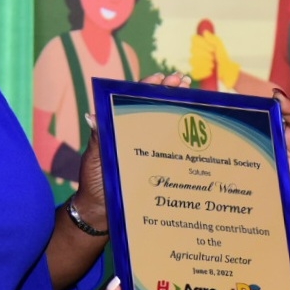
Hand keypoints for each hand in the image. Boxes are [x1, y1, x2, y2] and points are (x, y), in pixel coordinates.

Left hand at [74, 71, 189, 218]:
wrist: (102, 212)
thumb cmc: (94, 183)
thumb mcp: (96, 160)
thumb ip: (99, 138)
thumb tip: (91, 115)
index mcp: (118, 126)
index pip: (133, 99)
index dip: (148, 86)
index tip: (161, 77)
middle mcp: (134, 132)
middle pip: (153, 105)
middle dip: (169, 90)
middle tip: (183, 80)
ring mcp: (147, 147)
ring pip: (164, 121)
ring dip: (178, 106)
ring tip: (191, 93)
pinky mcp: (156, 163)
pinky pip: (171, 145)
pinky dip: (184, 134)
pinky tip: (198, 126)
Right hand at [190, 31, 239, 88]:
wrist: (225, 69)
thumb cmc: (222, 56)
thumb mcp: (220, 46)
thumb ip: (213, 39)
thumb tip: (205, 32)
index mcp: (201, 43)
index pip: (194, 39)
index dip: (202, 43)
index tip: (212, 48)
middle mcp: (195, 52)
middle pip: (193, 49)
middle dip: (205, 54)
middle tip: (213, 57)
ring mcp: (194, 62)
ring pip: (193, 60)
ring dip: (205, 63)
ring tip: (212, 65)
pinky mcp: (195, 72)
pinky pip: (194, 71)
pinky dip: (204, 72)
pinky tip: (210, 71)